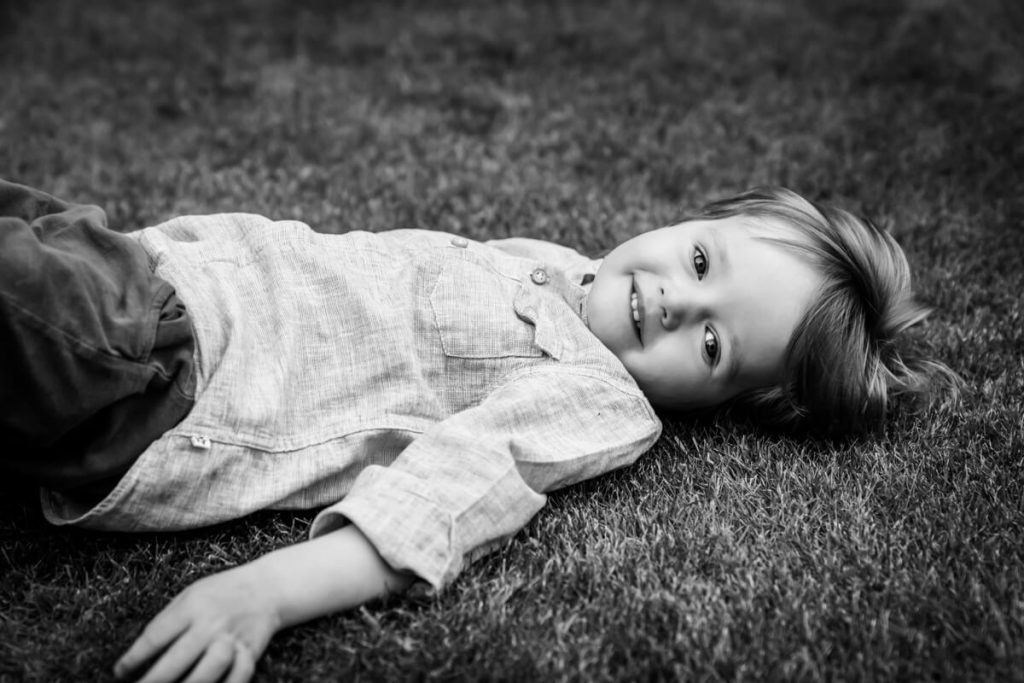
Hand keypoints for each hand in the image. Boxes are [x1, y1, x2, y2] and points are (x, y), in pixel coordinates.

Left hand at [114, 565, 281, 682]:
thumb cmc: (222, 591)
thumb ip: (168, 619)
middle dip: (153, 681)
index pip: (156, 636)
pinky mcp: (250, 652)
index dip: (134, 658)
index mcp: (193, 606)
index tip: (120, 672)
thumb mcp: (191, 594)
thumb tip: (141, 652)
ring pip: (207, 672)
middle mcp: (212, 623)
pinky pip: (238, 677)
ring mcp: (232, 639)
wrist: (268, 587)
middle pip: (177, 659)